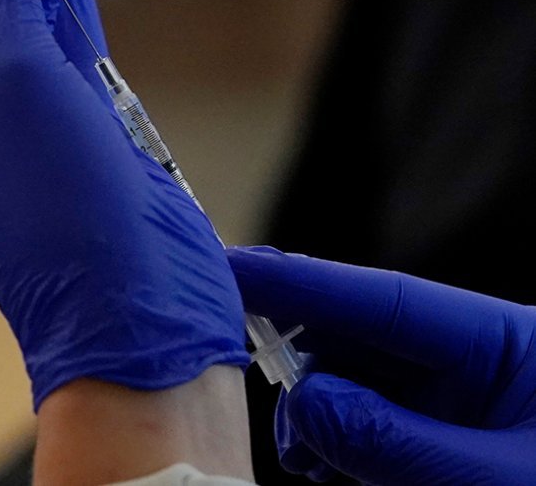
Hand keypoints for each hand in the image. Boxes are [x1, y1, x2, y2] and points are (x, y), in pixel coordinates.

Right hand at [230, 246, 535, 483]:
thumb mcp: (491, 483)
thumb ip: (393, 441)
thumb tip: (306, 402)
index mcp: (506, 345)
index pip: (385, 298)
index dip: (300, 281)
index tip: (223, 265)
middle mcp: (476, 362)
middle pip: (360, 336)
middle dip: (308, 369)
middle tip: (290, 427)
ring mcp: (458, 401)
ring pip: (355, 383)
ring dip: (320, 419)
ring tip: (319, 468)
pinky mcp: (443, 437)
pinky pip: (369, 421)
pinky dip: (338, 445)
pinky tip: (335, 472)